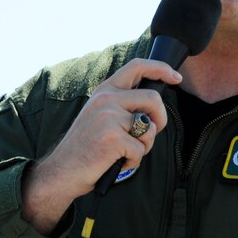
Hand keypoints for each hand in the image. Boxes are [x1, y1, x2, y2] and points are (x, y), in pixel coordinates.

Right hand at [20, 58, 180, 233]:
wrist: (62, 170)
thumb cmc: (85, 147)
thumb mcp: (100, 115)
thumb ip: (121, 104)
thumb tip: (153, 106)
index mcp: (104, 90)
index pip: (136, 66)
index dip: (160, 68)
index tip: (175, 77)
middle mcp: (106, 98)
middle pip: (153, 98)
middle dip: (161, 119)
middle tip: (148, 134)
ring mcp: (109, 117)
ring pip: (150, 127)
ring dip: (144, 145)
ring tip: (125, 151)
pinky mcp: (113, 137)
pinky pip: (140, 150)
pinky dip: (134, 162)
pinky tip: (117, 163)